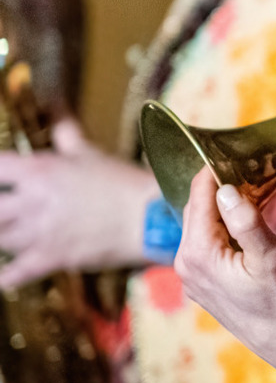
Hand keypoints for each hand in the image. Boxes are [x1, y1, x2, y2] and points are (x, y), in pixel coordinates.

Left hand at [0, 119, 153, 287]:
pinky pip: (13, 274)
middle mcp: (31, 201)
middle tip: (4, 211)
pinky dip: (6, 277)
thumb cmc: (125, 184)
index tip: (0, 175)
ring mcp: (37, 232)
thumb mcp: (93, 154)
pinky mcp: (49, 259)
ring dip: (1, 237)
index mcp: (40, 170)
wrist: (153, 218)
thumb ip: (67, 132)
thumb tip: (56, 105)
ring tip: (7, 234)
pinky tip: (3, 276)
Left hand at [172, 168, 275, 382]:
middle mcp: (186, 266)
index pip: (199, 198)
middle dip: (217, 188)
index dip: (215, 172)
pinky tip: (244, 222)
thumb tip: (227, 189)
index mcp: (197, 254)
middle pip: (196, 211)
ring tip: (249, 189)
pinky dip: (222, 229)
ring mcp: (194, 279)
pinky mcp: (207, 286)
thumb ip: (248, 222)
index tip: (234, 150)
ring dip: (220, 208)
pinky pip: (207, 246)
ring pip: (201, 228)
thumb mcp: (272, 258)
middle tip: (246, 166)